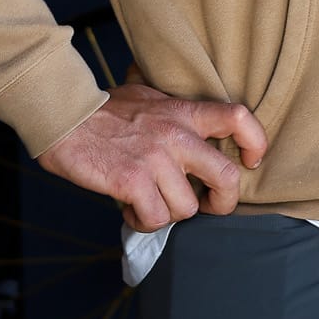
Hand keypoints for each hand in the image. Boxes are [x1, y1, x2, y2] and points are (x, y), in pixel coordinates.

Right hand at [38, 70, 267, 231]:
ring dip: (168, 214)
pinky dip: (143, 222)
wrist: (63, 117)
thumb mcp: (146, 96)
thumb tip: (185, 113)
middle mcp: (176, 135)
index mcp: (183, 112)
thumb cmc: (101, 109)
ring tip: (149, 203)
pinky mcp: (132, 181)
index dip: (254, 142)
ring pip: (186, 208)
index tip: (249, 160)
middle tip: (207, 205)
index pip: (238, 117)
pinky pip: (154, 218)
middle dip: (223, 202)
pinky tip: (130, 210)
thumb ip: (172, 109)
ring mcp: (155, 160)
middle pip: (226, 177)